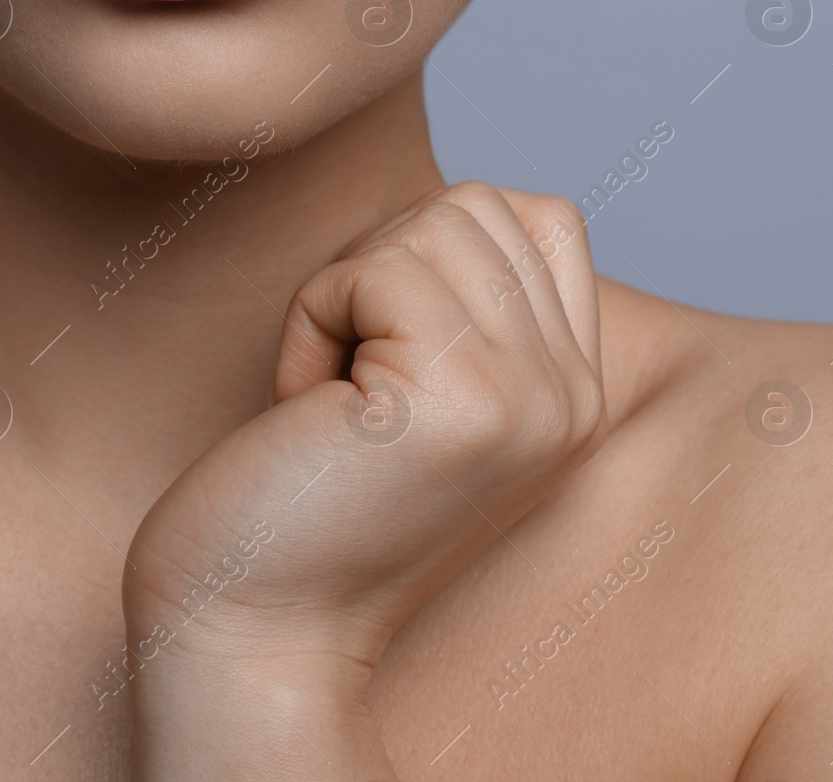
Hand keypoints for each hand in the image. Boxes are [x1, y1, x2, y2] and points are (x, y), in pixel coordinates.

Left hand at [123, 182, 606, 686]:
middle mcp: (575, 399)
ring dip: (341, 294)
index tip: (383, 355)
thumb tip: (456, 206)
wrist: (255, 626)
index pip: (543, 217)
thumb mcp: (420, 389)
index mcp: (578, 395)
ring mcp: (528, 400)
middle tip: (347, 386)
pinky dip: (309, 322)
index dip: (430, 252)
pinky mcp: (458, 402)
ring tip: (332, 400)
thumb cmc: (308, 497)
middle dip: (377, 270)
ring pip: (427, 225)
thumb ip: (472, 304)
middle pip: (476, 207)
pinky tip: (306, 411)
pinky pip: (369, 269)